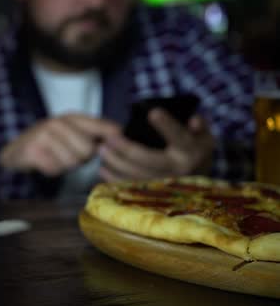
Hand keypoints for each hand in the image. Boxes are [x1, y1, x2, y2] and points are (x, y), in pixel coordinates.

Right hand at [0, 114, 120, 176]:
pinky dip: (51, 170)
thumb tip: (120, 134)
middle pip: (87, 150)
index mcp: (72, 118)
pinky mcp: (33, 149)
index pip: (103, 126)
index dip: (114, 137)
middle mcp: (58, 122)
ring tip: (55, 158)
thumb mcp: (72, 134)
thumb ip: (95, 133)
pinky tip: (45, 163)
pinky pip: (55, 168)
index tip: (118, 144)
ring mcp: (43, 134)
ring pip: (71, 161)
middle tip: (69, 155)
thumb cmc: (50, 144)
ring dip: (65, 166)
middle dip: (81, 159)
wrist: (17, 150)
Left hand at [99, 108, 214, 181]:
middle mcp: (178, 171)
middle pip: (149, 159)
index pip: (178, 137)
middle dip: (127, 148)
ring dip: (116, 162)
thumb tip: (194, 120)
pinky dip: (114, 179)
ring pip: (136, 175)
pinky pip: (131, 187)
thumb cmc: (195, 148)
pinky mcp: (152, 194)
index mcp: (190, 152)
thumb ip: (200, 126)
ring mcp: (164, 184)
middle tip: (110, 137)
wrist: (199, 178)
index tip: (153, 112)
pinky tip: (103, 168)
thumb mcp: (203, 136)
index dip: (166, 125)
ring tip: (101, 149)